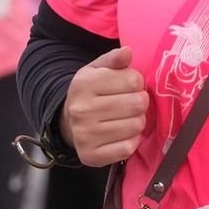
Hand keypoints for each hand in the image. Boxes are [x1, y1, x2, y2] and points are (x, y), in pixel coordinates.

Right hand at [60, 47, 149, 166]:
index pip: (134, 80)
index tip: (129, 86)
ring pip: (135, 125)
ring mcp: (85, 135)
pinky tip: (122, 134)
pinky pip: (128, 148)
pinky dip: (131, 141)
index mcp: (84, 84)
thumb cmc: (91, 92)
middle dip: (140, 102)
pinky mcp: (91, 156)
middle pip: (137, 103)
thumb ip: (114, 59)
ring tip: (126, 117)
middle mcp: (81, 110)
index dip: (137, 82)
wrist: (69, 122)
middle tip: (131, 103)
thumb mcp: (98, 69)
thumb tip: (127, 52)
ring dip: (137, 121)